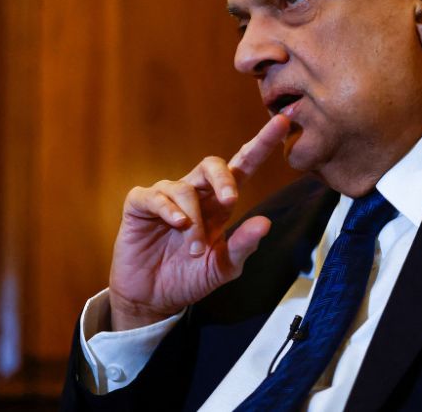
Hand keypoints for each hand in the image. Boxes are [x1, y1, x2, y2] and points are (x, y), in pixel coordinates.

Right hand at [107, 114, 289, 329]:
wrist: (153, 298)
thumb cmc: (190, 277)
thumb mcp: (223, 267)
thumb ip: (243, 246)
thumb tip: (265, 222)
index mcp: (219, 204)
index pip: (243, 167)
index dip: (261, 144)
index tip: (282, 122)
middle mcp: (196, 194)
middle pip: (212, 164)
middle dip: (224, 178)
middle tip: (230, 200)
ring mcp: (166, 197)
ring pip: (185, 187)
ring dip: (193, 219)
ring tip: (193, 249)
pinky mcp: (140, 205)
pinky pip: (155, 196)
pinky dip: (168, 209)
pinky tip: (177, 224)